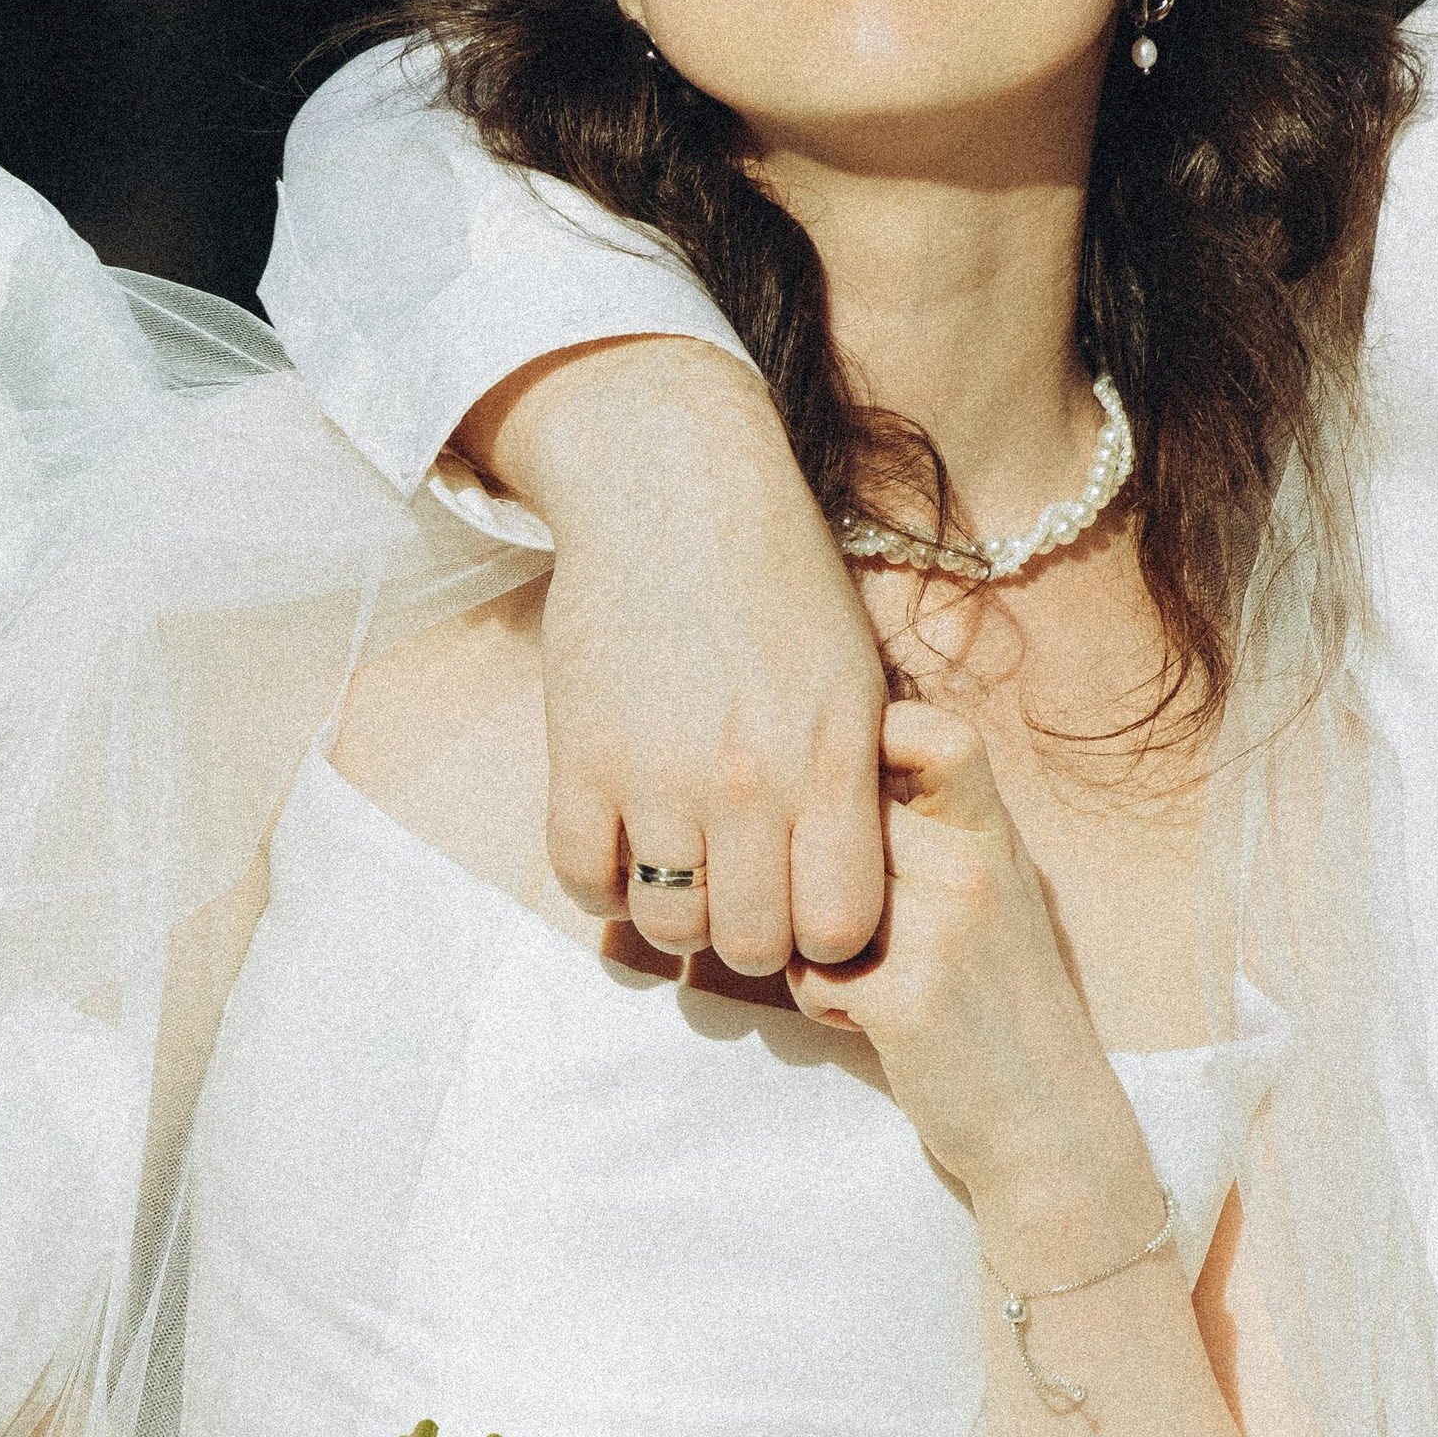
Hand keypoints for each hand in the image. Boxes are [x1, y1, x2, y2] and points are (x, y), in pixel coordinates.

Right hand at [459, 340, 888, 972]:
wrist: (675, 491)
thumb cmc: (781, 584)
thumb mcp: (854, 679)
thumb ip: (858, 786)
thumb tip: (858, 887)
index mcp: (832, 760)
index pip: (839, 927)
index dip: (828, 939)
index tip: (811, 909)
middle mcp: (749, 779)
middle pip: (748, 945)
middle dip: (751, 939)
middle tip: (745, 900)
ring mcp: (658, 773)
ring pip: (666, 922)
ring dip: (677, 913)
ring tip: (686, 872)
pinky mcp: (579, 756)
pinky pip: (583, 879)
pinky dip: (605, 883)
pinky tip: (627, 846)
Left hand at [790, 705, 1157, 1266]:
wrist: (1054, 1131)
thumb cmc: (1008, 1015)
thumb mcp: (998, 907)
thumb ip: (941, 846)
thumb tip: (838, 790)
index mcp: (997, 842)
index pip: (938, 736)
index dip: (879, 735)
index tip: (844, 780)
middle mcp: (974, 871)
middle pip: (843, 820)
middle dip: (813, 868)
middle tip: (841, 925)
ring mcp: (942, 933)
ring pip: (812, 895)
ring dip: (813, 941)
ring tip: (858, 979)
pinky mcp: (907, 999)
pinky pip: (810, 973)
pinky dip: (823, 1003)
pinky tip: (868, 1024)